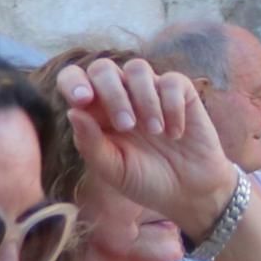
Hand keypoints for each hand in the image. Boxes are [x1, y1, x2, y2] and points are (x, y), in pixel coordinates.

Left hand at [57, 55, 235, 230]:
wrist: (187, 192)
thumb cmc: (143, 180)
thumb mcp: (113, 170)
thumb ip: (90, 144)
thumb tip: (72, 111)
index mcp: (94, 111)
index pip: (74, 79)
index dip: (73, 81)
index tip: (82, 100)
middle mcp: (119, 95)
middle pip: (103, 68)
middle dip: (112, 94)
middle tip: (127, 126)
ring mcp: (149, 91)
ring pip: (137, 68)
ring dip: (144, 100)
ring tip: (154, 132)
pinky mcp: (180, 92)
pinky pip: (171, 81)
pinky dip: (172, 106)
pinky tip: (175, 133)